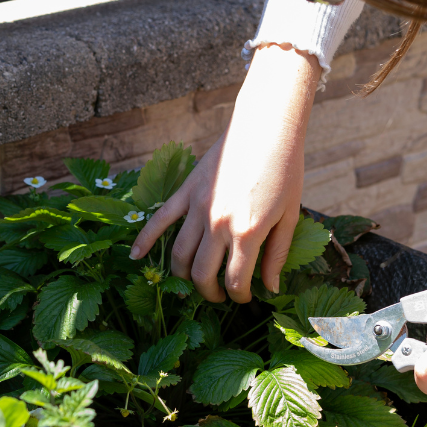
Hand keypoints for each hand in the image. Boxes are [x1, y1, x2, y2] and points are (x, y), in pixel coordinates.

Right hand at [129, 44, 320, 301]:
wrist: (267, 128)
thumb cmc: (286, 171)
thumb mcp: (290, 215)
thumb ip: (277, 254)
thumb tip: (271, 288)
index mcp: (248, 232)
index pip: (236, 281)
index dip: (239, 297)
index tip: (245, 298)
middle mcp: (218, 224)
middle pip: (202, 274)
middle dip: (210, 292)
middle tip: (219, 295)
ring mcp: (198, 207)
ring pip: (179, 254)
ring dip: (183, 275)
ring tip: (193, 281)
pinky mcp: (186, 191)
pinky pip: (159, 220)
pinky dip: (145, 241)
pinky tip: (136, 258)